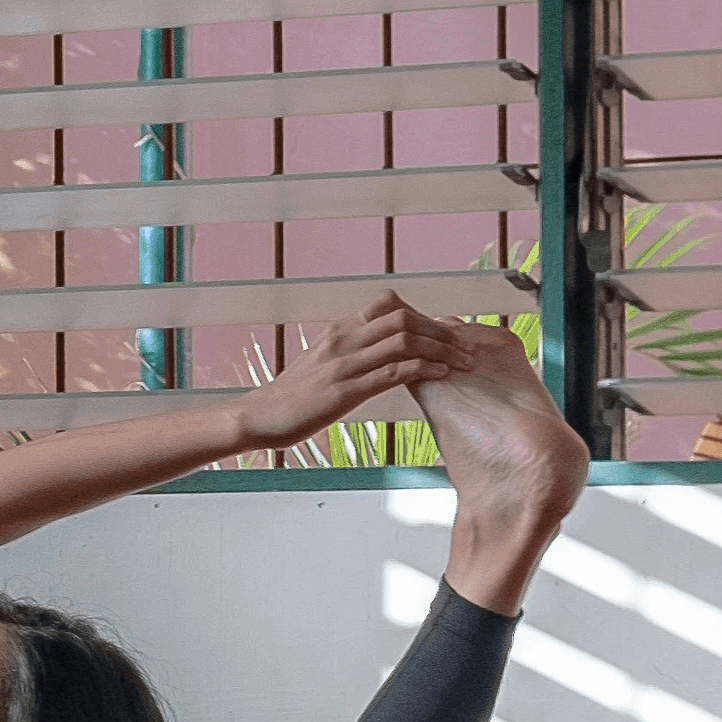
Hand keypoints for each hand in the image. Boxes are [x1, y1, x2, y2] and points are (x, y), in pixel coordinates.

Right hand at [237, 293, 471, 453]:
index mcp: (338, 331)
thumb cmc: (289, 397)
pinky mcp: (345, 390)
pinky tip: (441, 375)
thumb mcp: (318, 365)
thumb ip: (347, 354)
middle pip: (405, 318)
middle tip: (464, 347)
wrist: (257, 416)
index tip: (443, 333)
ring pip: (405, 341)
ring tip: (463, 362)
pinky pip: (394, 371)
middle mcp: (343, 340)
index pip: (388, 305)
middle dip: (441, 330)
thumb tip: (373, 356)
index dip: (423, 315)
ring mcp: (344, 364)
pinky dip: (424, 369)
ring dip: (442, 349)